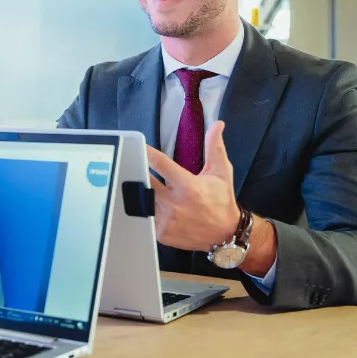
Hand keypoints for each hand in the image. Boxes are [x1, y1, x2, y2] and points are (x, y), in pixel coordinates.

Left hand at [147, 121, 239, 251]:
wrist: (225, 234)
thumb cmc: (222, 200)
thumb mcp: (221, 172)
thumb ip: (215, 147)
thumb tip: (218, 124)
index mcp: (187, 186)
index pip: (160, 164)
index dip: (147, 153)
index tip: (138, 146)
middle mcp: (175, 203)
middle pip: (145, 182)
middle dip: (138, 172)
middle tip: (130, 164)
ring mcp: (166, 220)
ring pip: (143, 199)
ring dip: (140, 191)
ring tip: (134, 183)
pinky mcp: (162, 233)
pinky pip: (146, 217)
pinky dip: (146, 209)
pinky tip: (147, 204)